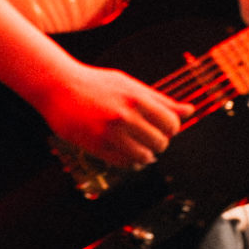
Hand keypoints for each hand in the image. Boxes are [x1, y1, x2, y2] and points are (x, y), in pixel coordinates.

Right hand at [35, 56, 186, 169]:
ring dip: (144, 155)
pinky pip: (124, 164)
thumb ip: (160, 100)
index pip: (172, 124)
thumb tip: (191, 110)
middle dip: (158, 143)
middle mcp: (125, 116)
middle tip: (147, 136)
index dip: (170, 128)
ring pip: (144, 157)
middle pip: (161, 143)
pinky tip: (124, 152)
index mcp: (137, 97)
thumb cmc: (96, 84)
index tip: (160, 127)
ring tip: (136, 146)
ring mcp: (110, 133)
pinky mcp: (96, 146)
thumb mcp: (130, 85)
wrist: (58, 86)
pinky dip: (129, 162)